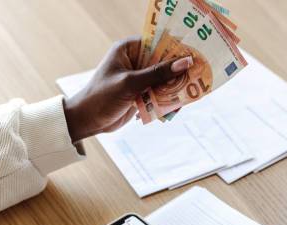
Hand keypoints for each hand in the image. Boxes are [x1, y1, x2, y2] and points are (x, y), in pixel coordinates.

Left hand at [63, 36, 192, 142]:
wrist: (87, 121)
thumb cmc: (102, 96)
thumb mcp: (131, 83)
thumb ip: (158, 73)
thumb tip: (185, 62)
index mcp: (129, 49)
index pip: (158, 43)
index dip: (176, 48)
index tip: (195, 54)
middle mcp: (135, 61)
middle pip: (164, 62)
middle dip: (179, 70)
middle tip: (199, 74)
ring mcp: (139, 78)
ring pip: (165, 79)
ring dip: (176, 86)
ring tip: (192, 92)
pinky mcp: (142, 93)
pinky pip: (160, 92)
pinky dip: (169, 98)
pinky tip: (179, 104)